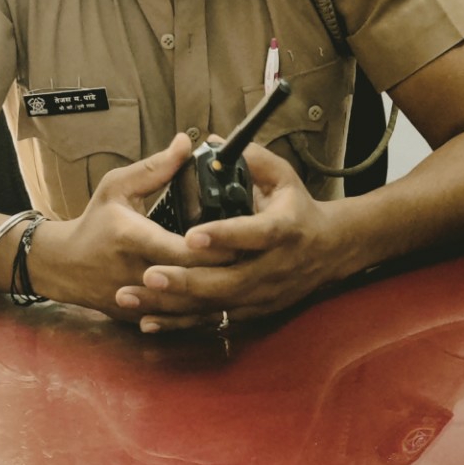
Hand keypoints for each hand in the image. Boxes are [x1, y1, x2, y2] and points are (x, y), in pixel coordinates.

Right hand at [27, 133, 232, 321]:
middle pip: (192, 280)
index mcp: (132, 237)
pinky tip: (227, 298)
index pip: (181, 249)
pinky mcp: (143, 318)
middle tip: (258, 256)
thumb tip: (188, 142)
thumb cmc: (95, 221)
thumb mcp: (118, 186)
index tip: (243, 235)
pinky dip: (204, 310)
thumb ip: (156, 167)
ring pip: (190, 307)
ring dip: (220, 293)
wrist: (65, 266)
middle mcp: (136, 273)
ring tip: (250, 276)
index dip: (213, 246)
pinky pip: (179, 320)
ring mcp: (140, 302)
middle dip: (226, 270)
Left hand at [116, 143, 362, 331]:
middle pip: (228, 280)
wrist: (329, 250)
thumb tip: (211, 141)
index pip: (253, 234)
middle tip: (148, 273)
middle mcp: (273, 267)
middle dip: (185, 280)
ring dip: (173, 305)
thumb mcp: (284, 176)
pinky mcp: (252, 311)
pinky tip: (148, 321)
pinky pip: (212, 321)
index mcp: (283, 229)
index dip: (224, 236)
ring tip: (134, 296)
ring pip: (214, 305)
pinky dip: (180, 323)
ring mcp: (263, 294)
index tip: (191, 235)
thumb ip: (251, 159)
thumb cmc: (298, 208)